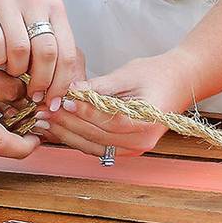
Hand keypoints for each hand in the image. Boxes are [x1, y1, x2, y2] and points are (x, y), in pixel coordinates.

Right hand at [0, 0, 83, 108]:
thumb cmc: (9, 4)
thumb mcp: (36, 18)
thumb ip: (51, 47)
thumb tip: (61, 89)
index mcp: (53, 7)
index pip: (67, 52)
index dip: (61, 82)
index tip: (52, 100)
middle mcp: (33, 1)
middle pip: (47, 53)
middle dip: (41, 82)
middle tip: (32, 96)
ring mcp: (6, 1)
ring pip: (20, 50)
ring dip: (15, 72)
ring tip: (10, 76)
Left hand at [38, 49, 199, 156]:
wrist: (179, 82)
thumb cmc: (157, 73)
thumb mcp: (128, 74)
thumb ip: (100, 85)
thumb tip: (71, 89)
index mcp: (147, 122)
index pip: (109, 120)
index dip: (84, 110)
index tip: (63, 99)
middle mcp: (141, 142)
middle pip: (97, 136)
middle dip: (67, 123)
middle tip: (42, 110)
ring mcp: (133, 149)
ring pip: (92, 145)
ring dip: (66, 133)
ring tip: (42, 121)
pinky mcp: (125, 149)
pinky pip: (96, 146)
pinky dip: (75, 137)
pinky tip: (56, 128)